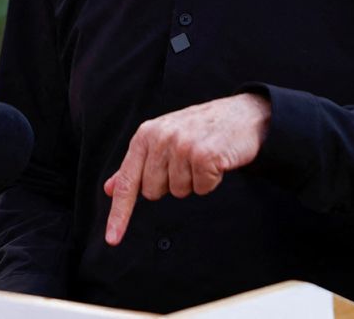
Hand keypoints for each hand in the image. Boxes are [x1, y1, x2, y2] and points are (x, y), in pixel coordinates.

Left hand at [102, 92, 270, 245]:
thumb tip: (109, 188)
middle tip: (186, 161)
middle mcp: (160, 137)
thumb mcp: (162, 139)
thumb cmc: (200, 129)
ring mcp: (183, 145)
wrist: (244, 114)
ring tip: (202, 158)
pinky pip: (202, 188)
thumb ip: (136, 165)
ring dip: (193, 181)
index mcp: (145, 134)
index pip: (127, 181)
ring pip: (179, 191)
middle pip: (153, 192)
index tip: (112, 239)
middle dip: (171, 184)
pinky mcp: (205, 155)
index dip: (119, 213)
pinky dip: (211, 180)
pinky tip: (217, 161)